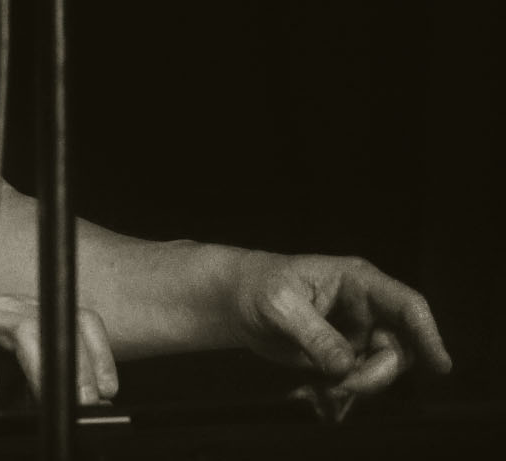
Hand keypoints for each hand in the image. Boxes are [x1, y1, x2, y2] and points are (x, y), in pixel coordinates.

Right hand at [0, 295, 118, 410]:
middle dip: (75, 365)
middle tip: (82, 403)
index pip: (74, 319)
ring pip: (22, 329)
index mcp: (26, 317)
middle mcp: (6, 310)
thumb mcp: (8, 387)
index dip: (97, 353)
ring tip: (46, 401)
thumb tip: (75, 411)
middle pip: (53, 323)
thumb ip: (38, 392)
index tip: (107, 392)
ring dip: (40, 368)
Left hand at [229, 252, 452, 411]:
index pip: (407, 305)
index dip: (428, 334)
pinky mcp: (347, 354)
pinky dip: (345, 392)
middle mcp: (366, 307)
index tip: (439, 366)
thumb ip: (313, 334)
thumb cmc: (257, 288)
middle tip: (341, 386)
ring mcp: (359, 332)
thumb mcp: (279, 306)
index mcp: (357, 281)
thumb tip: (345, 365)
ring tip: (319, 390)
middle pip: (398, 348)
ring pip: (382, 369)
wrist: (236, 301)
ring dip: (357, 386)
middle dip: (376, 373)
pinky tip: (317, 394)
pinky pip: (361, 379)